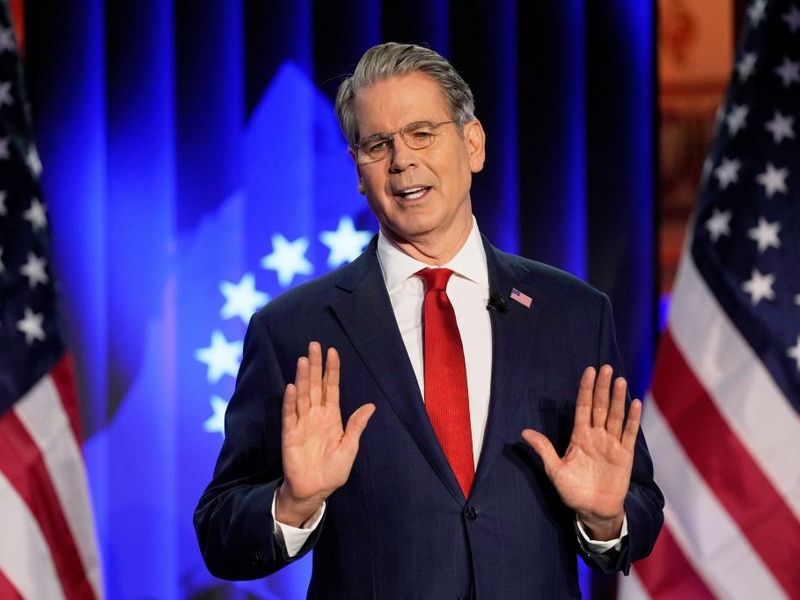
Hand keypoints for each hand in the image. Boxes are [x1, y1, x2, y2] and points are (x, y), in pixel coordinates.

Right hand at [276, 342, 375, 526]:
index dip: (331, 370)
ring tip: (303, 359)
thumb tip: (371, 406)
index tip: (332, 351)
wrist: (316, 490)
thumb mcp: (350, 447)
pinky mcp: (290, 434)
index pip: (331, 387)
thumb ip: (356, 425)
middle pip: (315, 385)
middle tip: (314, 345)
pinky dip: (291, 401)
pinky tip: (292, 387)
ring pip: (302, 395)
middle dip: (315, 365)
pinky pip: (290, 414)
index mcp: (332, 416)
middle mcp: (316, 415)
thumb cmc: (334, 470)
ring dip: (302, 378)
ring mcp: (302, 422)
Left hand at [521, 365, 641, 540]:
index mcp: (579, 437)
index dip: (586, 389)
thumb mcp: (555, 470)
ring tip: (621, 380)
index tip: (589, 371)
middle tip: (607, 368)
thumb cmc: (573, 492)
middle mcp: (596, 436)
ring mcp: (611, 444)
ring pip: (615, 416)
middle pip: (600, 407)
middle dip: (603, 387)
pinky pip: (629, 434)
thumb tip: (524, 432)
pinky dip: (632, 419)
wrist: (593, 511)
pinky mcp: (624, 455)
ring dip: (618, 399)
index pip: (583, 407)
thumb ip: (544, 449)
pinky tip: (635, 404)